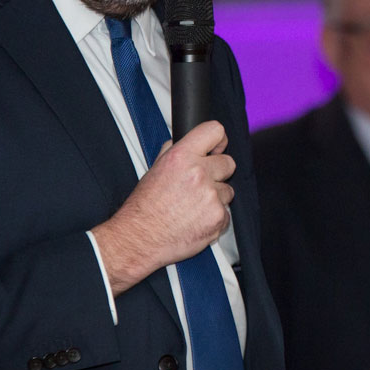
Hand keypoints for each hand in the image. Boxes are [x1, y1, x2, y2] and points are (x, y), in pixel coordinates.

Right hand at [90, 120, 234, 294]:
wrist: (140, 238)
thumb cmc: (144, 207)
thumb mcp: (155, 168)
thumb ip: (175, 150)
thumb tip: (190, 141)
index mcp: (182, 156)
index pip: (214, 131)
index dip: (218, 140)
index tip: (217, 148)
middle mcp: (198, 173)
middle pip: (228, 162)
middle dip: (217, 172)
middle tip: (199, 184)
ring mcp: (211, 196)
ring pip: (228, 190)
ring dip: (215, 197)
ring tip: (192, 206)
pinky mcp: (218, 217)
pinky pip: (226, 213)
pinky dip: (214, 217)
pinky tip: (196, 220)